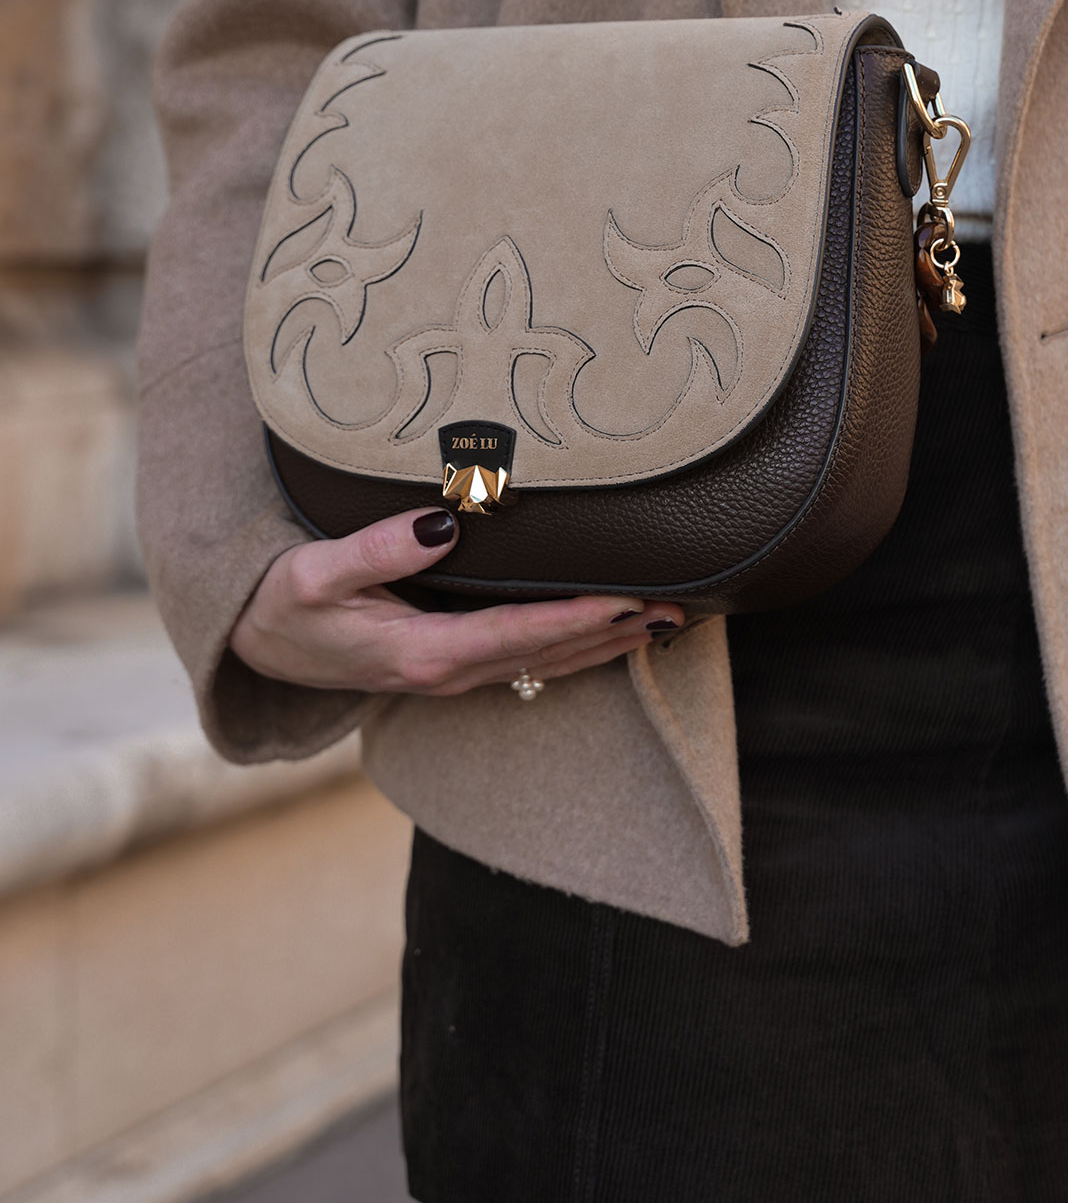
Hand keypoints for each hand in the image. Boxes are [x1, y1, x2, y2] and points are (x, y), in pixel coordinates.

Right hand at [229, 507, 684, 697]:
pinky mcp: (451, 669)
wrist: (254, 646)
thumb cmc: (282, 603)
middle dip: (613, 634)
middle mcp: (446, 673)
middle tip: (678, 611)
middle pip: (548, 656)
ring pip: (546, 666)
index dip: (576, 618)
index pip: (517, 634)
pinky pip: (528, 663)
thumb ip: (375, 549)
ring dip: (607, 646)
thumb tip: (442, 524)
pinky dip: (576, 650)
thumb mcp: (313, 571)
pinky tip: (610, 634)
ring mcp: (452, 677)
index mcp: (420, 654)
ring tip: (665, 622)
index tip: (627, 600)